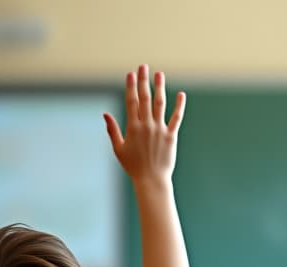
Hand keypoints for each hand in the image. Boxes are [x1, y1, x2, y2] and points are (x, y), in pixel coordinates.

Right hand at [104, 64, 185, 188]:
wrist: (151, 179)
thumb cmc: (133, 166)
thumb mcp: (118, 149)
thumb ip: (112, 130)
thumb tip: (105, 114)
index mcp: (133, 127)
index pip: (131, 102)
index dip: (131, 86)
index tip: (130, 73)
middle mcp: (146, 125)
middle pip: (145, 98)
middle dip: (143, 81)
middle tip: (143, 67)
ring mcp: (160, 129)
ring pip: (160, 104)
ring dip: (159, 88)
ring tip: (159, 74)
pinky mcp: (171, 136)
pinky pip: (176, 118)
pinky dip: (179, 106)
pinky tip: (180, 94)